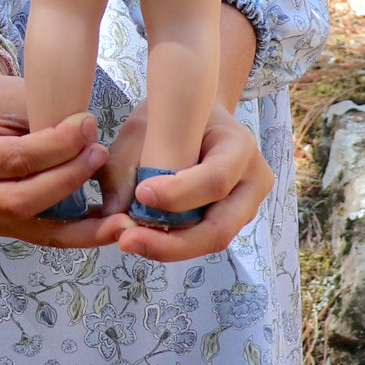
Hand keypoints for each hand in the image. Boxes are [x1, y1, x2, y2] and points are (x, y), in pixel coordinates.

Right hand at [0, 74, 128, 246]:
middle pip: (24, 200)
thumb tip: (87, 138)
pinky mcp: (8, 230)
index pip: (16, 159)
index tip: (89, 126)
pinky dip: (80, 233)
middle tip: (100, 153)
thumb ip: (45, 119)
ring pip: (39, 229)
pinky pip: (47, 235)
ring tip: (120, 219)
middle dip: (68, 179)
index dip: (56, 146)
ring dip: (84, 226)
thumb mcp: (14, 98)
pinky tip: (109, 227)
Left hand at [95, 99, 274, 260]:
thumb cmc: (170, 117)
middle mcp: (250, 183)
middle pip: (219, 228)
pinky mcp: (227, 222)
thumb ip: (126, 168)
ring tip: (127, 239)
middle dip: (171, 242)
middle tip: (126, 240)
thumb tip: (114, 216)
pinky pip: (199, 239)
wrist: (194, 117)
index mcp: (238, 146)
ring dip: (166, 247)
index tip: (141, 193)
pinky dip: (169, 242)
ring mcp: (243, 208)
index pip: (216, 178)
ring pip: (209, 241)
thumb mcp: (144, 127)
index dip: (179, 193)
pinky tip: (139, 237)